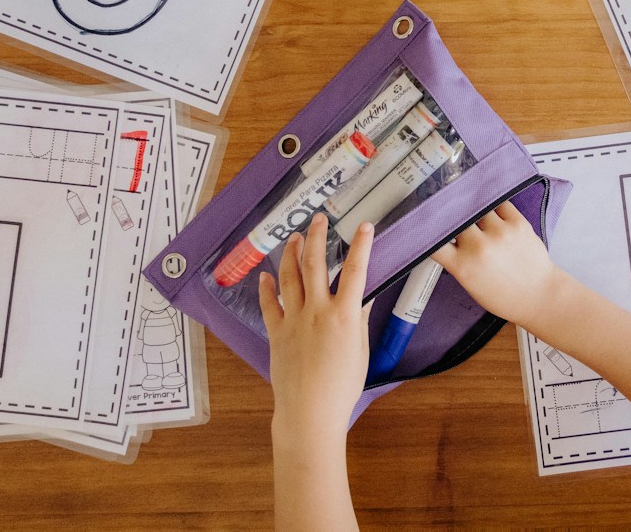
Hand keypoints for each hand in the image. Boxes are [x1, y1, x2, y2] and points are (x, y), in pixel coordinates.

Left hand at [259, 213, 373, 434]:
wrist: (309, 412)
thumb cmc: (341, 387)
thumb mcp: (359, 350)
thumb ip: (359, 318)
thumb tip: (364, 294)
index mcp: (343, 316)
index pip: (355, 271)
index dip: (361, 245)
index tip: (364, 226)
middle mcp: (317, 312)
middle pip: (314, 264)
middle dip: (317, 237)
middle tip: (319, 219)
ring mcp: (293, 320)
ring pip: (290, 277)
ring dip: (291, 253)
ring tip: (295, 237)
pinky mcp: (276, 333)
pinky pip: (269, 304)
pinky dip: (267, 287)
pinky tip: (266, 275)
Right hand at [430, 201, 564, 328]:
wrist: (539, 296)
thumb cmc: (504, 296)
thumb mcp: (470, 284)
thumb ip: (456, 260)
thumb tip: (444, 237)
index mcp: (462, 266)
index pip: (433, 240)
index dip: (427, 231)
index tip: (425, 224)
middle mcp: (479, 247)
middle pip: (455, 219)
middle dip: (453, 218)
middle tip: (451, 214)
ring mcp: (500, 233)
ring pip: (476, 207)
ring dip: (473, 210)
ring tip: (473, 212)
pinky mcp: (518, 223)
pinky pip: (498, 202)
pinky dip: (492, 204)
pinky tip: (490, 206)